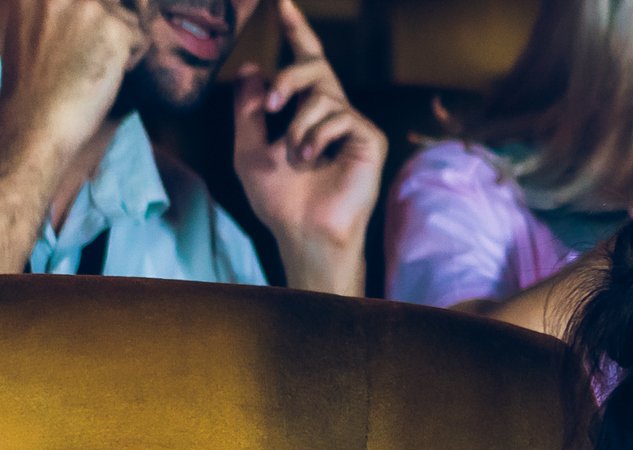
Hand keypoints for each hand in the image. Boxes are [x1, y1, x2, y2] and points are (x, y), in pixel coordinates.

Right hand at [0, 0, 145, 159]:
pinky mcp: (114, 29)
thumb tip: (86, 7)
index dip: (88, 18)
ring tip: (97, 66)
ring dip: (121, 41)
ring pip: (125, 16)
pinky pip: (141, 37)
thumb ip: (52, 10)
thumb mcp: (26, 27)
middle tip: (90, 55)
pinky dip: (133, 58)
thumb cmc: (32, 80)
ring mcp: (87, 6)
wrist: (37, 117)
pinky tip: (109, 75)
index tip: (79, 41)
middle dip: (106, 26)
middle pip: (107, 3)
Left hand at [232, 0, 383, 292]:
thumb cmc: (279, 200)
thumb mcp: (248, 147)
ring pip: (323, 95)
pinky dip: (318, 135)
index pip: (306, 63)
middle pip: (316, 66)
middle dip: (290, 77)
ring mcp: (354, 127)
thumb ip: (248, 109)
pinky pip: (340, 115)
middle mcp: (334, 115)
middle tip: (273, 105)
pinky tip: (314, 159)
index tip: (282, 4)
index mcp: (308, 114)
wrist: (303, 231)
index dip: (297, 32)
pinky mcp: (370, 140)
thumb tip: (252, 69)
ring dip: (298, 125)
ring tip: (297, 156)